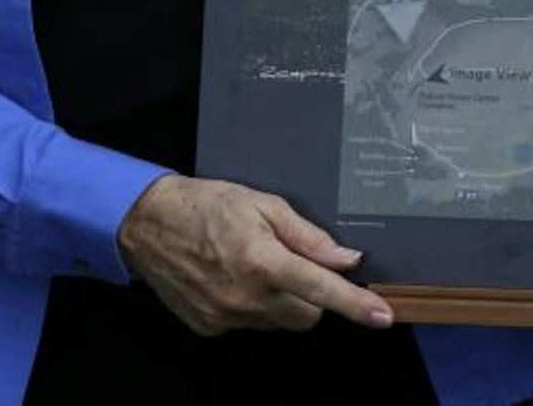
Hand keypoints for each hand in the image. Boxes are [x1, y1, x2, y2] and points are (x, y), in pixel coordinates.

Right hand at [116, 175, 392, 335]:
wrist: (148, 224)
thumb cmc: (209, 206)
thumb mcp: (265, 205)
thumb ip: (310, 236)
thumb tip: (347, 259)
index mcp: (263, 262)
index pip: (322, 291)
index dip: (356, 305)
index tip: (383, 316)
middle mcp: (245, 297)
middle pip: (307, 316)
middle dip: (313, 296)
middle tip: (296, 264)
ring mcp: (225, 317)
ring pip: (278, 322)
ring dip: (282, 301)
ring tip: (257, 265)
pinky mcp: (209, 327)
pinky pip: (249, 324)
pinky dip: (253, 307)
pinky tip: (235, 278)